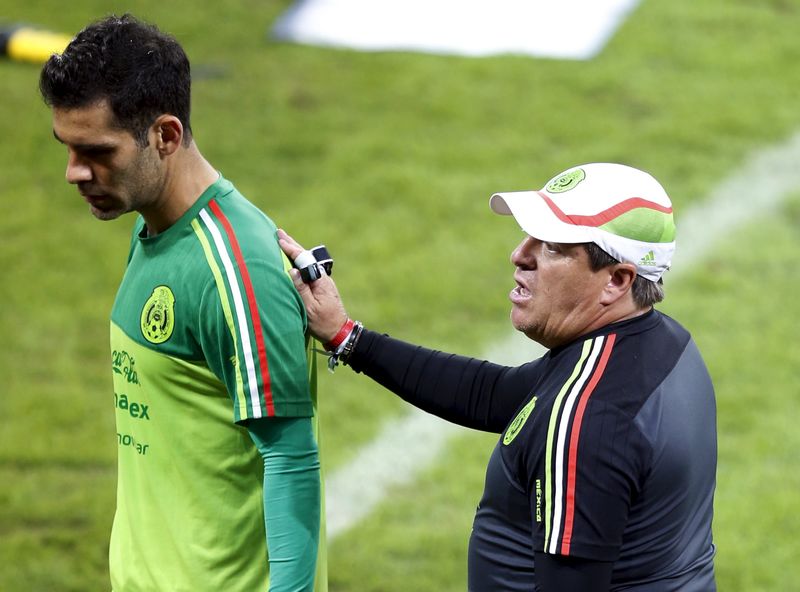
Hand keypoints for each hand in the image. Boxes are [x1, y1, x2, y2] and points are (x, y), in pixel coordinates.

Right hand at [277, 229, 349, 343]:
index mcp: (320, 281)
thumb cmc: (324, 323)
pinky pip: (308, 269)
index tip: (280, 239)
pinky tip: (293, 260)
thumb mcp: (309, 308)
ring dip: (295, 251)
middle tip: (279, 232)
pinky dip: (299, 261)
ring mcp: (322, 281)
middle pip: (306, 257)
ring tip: (284, 241)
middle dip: (292, 244)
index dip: (291, 249)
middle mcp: (322, 278)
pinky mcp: (320, 286)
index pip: (303, 260)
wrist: (340, 332)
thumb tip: (292, 270)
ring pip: (307, 262)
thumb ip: (301, 289)